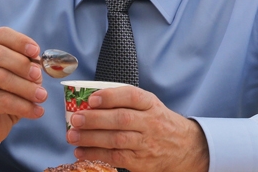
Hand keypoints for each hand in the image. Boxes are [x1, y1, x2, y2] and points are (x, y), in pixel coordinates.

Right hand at [0, 27, 47, 153]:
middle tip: (39, 77)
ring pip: (0, 77)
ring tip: (42, 97)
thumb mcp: (21, 80)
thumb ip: (30, 69)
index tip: (36, 51)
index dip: (19, 40)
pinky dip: (23, 106)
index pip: (0, 35)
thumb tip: (42, 65)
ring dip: (26, 87)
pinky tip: (36, 111)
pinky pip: (1, 101)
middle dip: (22, 64)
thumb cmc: (7, 97)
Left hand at [66, 86, 209, 171]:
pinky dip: (95, 154)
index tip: (92, 98)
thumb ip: (126, 101)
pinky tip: (81, 151)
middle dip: (95, 119)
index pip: (132, 96)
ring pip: (116, 140)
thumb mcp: (150, 106)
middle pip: (121, 119)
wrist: (184, 148)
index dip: (111, 96)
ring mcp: (146, 143)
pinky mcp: (140, 161)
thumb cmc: (159, 123)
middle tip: (76, 119)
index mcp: (151, 104)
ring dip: (91, 138)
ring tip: (72, 136)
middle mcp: (150, 123)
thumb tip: (89, 101)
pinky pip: (115, 157)